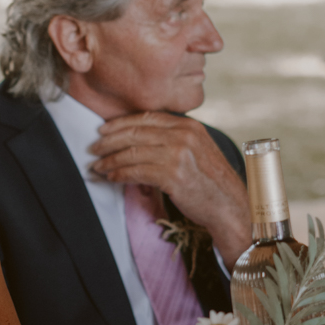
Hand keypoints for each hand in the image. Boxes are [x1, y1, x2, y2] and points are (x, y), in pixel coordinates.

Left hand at [89, 111, 250, 269]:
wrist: (230, 206)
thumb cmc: (211, 181)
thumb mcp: (197, 150)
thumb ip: (174, 139)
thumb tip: (140, 137)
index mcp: (189, 126)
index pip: (146, 118)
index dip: (120, 123)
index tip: (103, 130)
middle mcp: (183, 136)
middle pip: (135, 133)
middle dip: (109, 141)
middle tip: (93, 148)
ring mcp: (178, 155)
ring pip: (132, 152)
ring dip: (110, 160)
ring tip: (97, 167)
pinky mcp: (173, 176)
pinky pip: (136, 172)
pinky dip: (119, 174)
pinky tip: (110, 178)